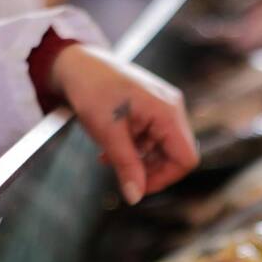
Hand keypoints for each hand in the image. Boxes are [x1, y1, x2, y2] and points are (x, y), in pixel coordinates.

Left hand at [51, 44, 198, 203]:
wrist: (76, 63)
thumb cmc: (92, 90)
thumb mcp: (108, 133)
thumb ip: (126, 166)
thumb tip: (135, 197)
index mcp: (167, 112)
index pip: (185, 159)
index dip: (165, 178)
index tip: (137, 186)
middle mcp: (172, 108)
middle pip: (175, 155)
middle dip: (148, 169)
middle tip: (119, 173)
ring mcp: (163, 106)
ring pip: (162, 149)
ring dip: (138, 160)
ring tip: (109, 158)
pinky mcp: (152, 107)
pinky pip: (152, 137)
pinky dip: (135, 148)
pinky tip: (112, 148)